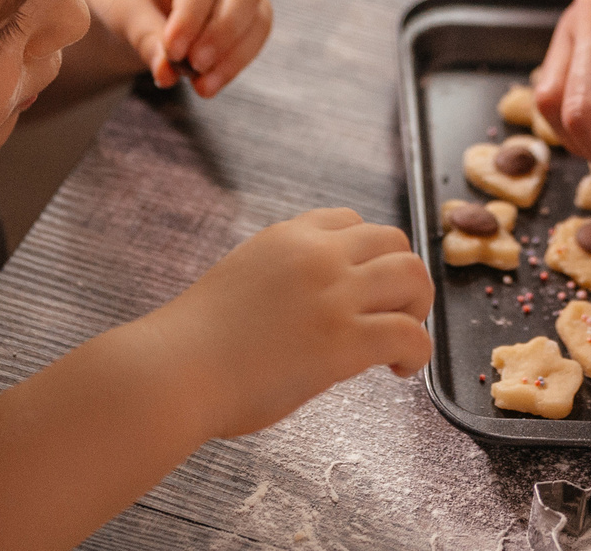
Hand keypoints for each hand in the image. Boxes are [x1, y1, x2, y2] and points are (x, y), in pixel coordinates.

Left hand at [78, 0, 270, 95]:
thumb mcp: (126, 10)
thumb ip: (146, 38)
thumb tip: (167, 74)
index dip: (190, 14)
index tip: (172, 50)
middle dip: (221, 31)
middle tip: (193, 65)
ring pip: (257, 16)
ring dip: (232, 55)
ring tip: (200, 85)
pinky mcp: (253, 10)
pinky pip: (256, 37)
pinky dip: (235, 64)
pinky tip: (208, 84)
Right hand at [155, 209, 433, 439]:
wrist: (173, 370)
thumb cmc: (194, 341)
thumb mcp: (241, 277)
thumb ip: (282, 275)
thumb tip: (307, 302)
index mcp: (288, 237)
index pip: (350, 221)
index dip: (366, 253)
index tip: (362, 284)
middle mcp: (318, 255)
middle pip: (394, 240)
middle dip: (402, 275)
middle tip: (394, 312)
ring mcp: (335, 296)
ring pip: (413, 277)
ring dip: (418, 307)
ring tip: (401, 337)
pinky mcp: (346, 342)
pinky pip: (410, 335)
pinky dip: (417, 353)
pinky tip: (397, 370)